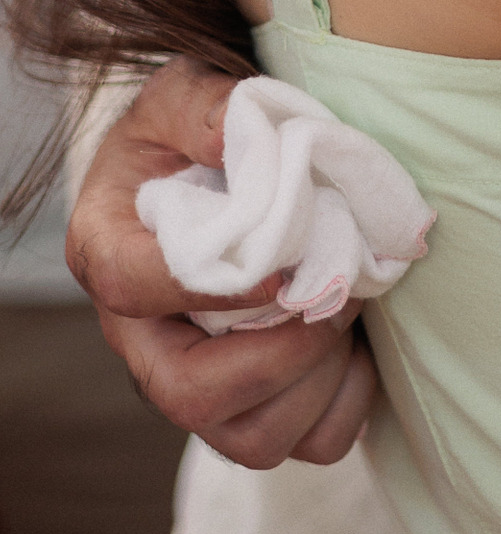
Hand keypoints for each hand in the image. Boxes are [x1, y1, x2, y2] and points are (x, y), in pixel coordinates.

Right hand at [66, 58, 375, 466]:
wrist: (220, 161)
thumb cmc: (197, 128)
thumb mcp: (186, 90)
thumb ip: (206, 106)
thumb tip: (240, 136)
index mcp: (109, 250)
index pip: (134, 289)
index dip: (210, 287)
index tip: (284, 266)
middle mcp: (143, 335)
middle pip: (187, 397)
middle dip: (277, 356)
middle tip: (335, 293)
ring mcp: (196, 379)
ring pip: (250, 439)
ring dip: (318, 380)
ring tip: (349, 308)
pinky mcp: (252, 405)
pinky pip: (305, 443)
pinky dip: (346, 403)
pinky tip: (359, 343)